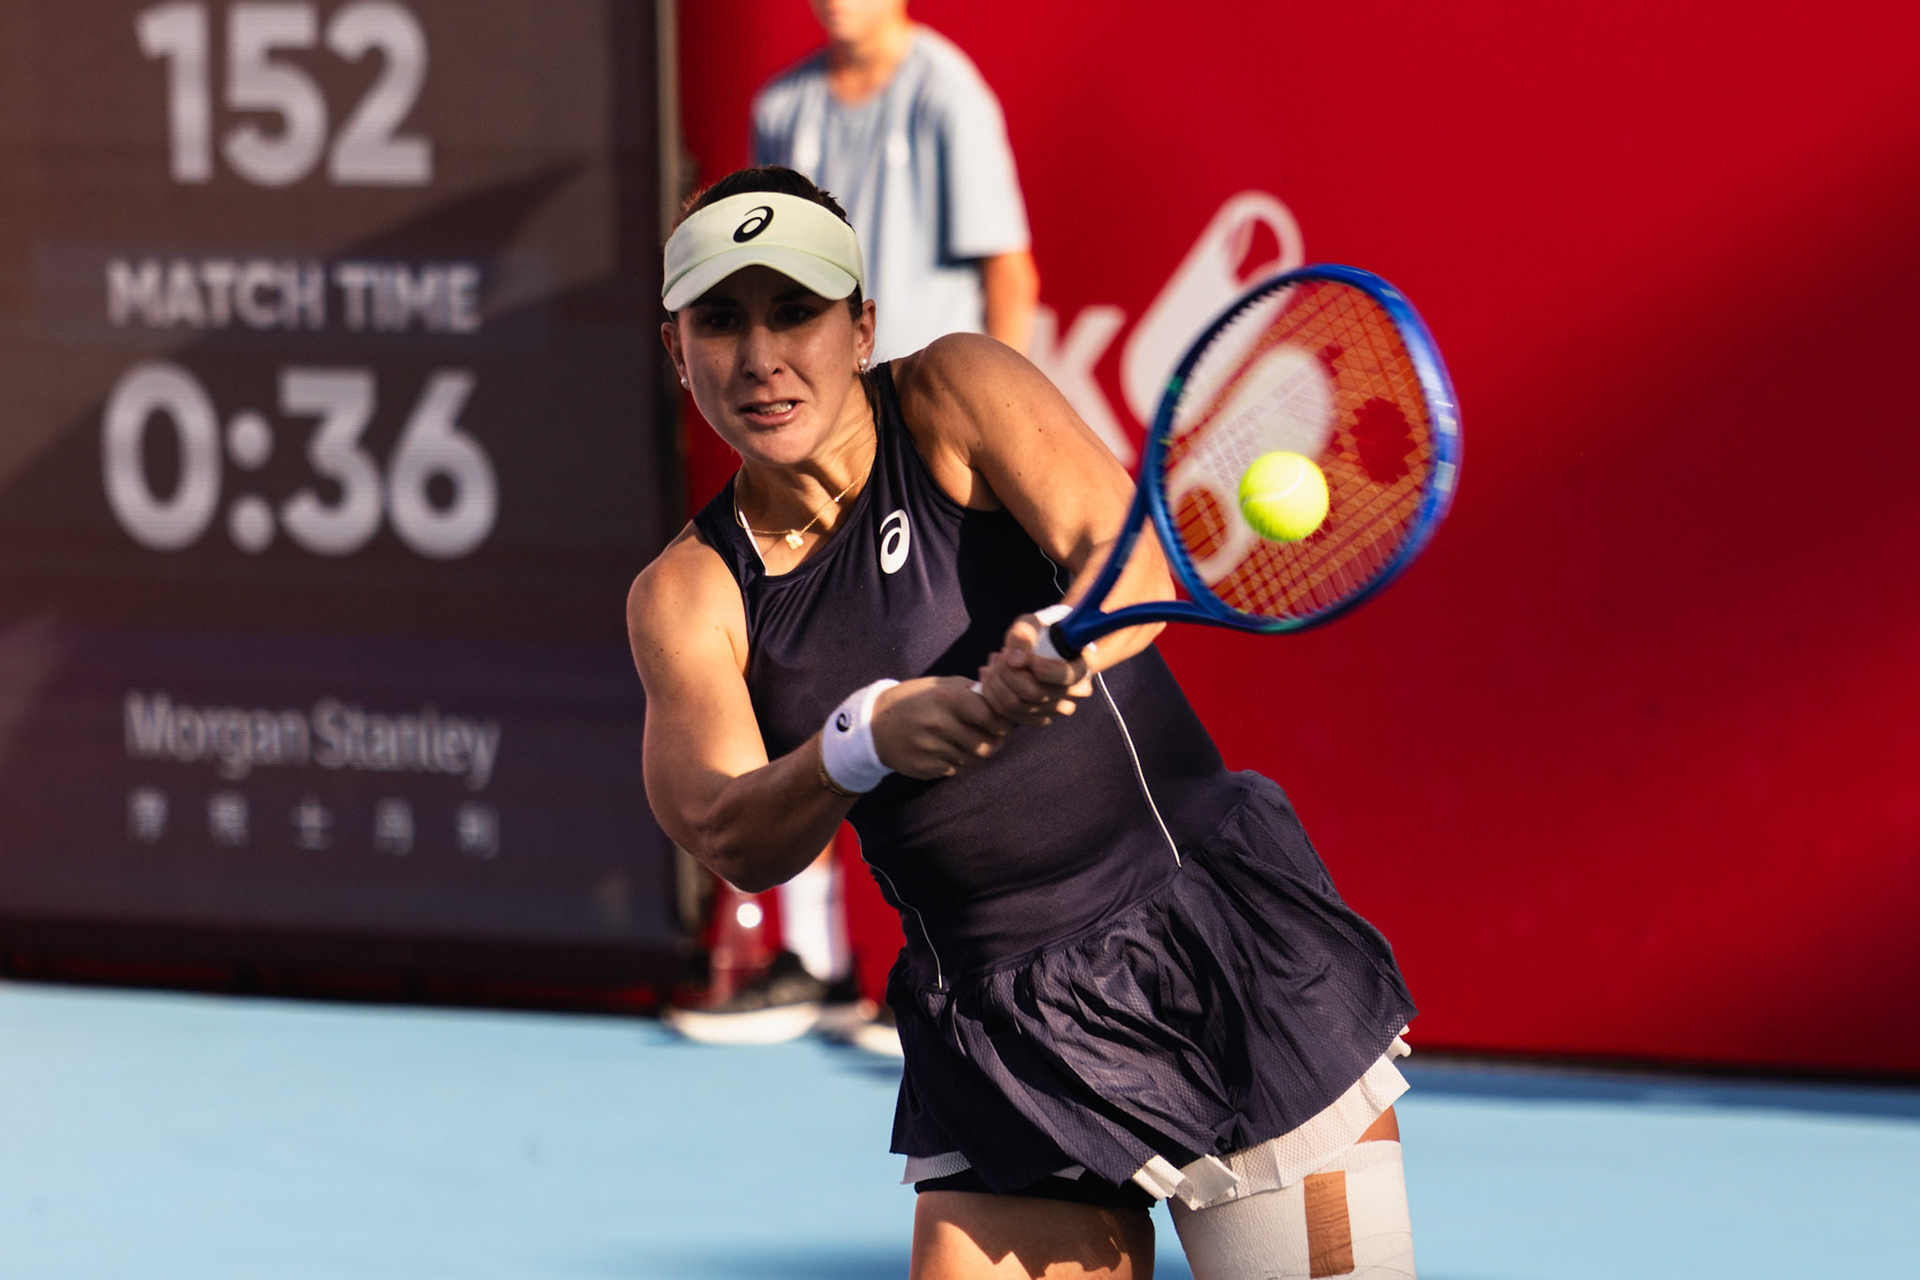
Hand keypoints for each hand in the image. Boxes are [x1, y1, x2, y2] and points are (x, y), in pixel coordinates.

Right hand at [871, 677, 1014, 779]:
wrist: (875, 726)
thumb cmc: (915, 700)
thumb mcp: (940, 685)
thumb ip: (972, 690)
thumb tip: (1002, 700)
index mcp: (945, 698)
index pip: (990, 716)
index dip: (1002, 722)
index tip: (1002, 723)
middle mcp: (938, 724)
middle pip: (986, 744)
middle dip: (995, 742)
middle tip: (994, 737)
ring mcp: (930, 748)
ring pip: (973, 761)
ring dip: (979, 754)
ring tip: (974, 743)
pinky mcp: (925, 768)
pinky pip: (957, 770)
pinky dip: (962, 763)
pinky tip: (955, 752)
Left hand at [975, 613, 1093, 726]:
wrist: (1044, 648)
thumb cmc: (1041, 632)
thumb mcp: (1032, 622)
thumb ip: (1024, 634)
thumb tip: (1015, 660)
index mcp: (1081, 669)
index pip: (1063, 676)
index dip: (1036, 665)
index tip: (1018, 651)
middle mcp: (1073, 694)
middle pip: (1034, 694)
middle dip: (1008, 673)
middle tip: (998, 655)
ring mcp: (1056, 710)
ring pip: (1018, 706)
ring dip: (996, 683)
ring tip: (993, 662)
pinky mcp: (1038, 718)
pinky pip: (1010, 716)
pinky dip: (994, 696)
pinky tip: (991, 677)